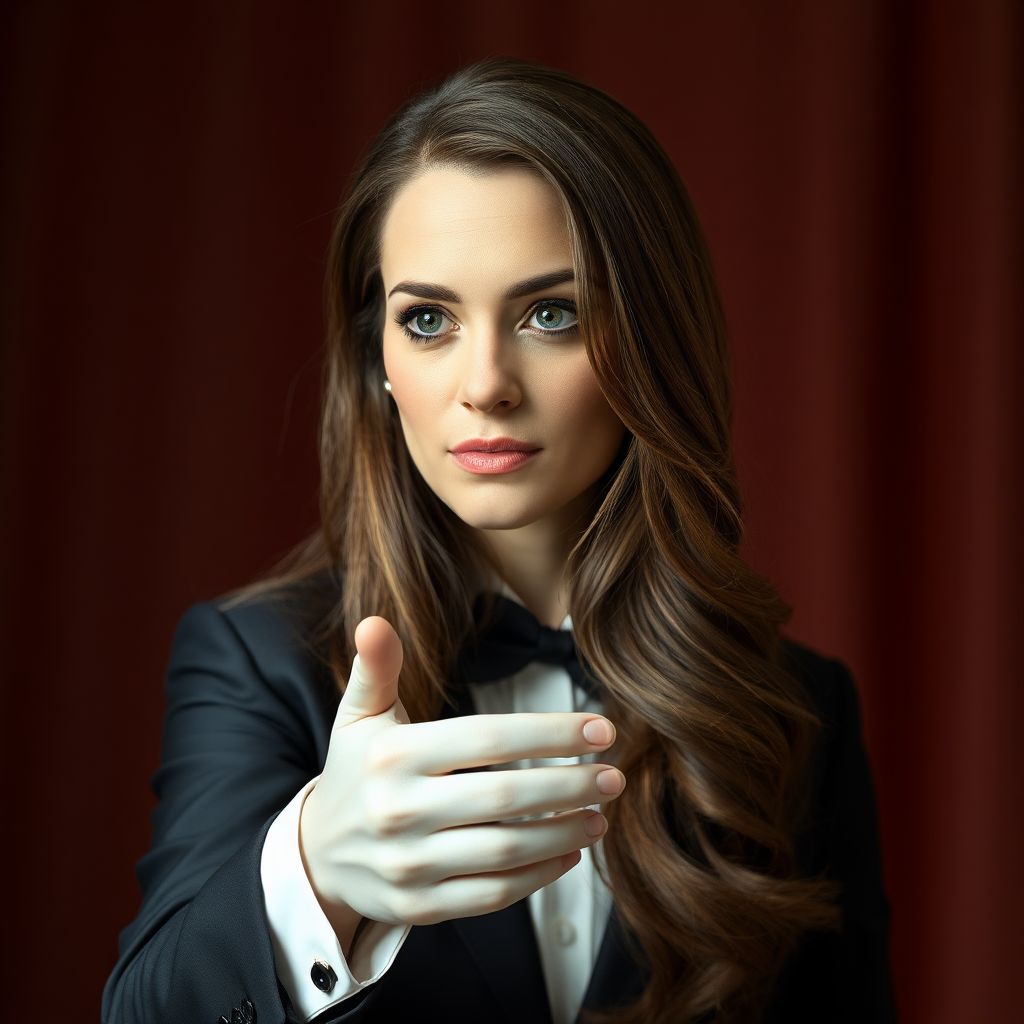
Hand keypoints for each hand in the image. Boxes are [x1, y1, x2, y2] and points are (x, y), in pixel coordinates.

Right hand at [299, 616, 622, 950]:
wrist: (316, 854)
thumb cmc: (356, 772)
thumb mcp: (358, 716)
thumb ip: (377, 668)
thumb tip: (375, 620)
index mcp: (393, 755)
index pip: (487, 739)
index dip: (550, 733)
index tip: (601, 729)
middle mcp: (399, 811)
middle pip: (505, 797)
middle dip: (570, 785)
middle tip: (614, 775)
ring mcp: (408, 864)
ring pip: (505, 851)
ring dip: (564, 833)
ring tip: (601, 814)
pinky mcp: (418, 907)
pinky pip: (491, 895)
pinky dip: (538, 876)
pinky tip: (569, 852)